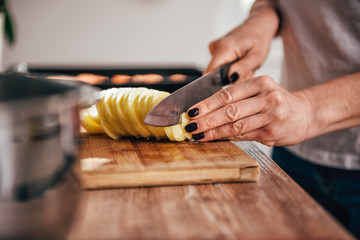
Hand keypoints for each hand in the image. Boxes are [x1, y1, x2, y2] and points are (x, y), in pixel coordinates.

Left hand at [185, 75, 313, 145]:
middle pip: (230, 110)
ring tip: (198, 135)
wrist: (306, 113)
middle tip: (190, 125)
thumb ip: (238, 98)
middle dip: (206, 119)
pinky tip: (214, 138)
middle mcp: (267, 97)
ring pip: (236, 125)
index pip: (227, 94)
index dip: (207, 104)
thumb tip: (206, 110)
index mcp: (260, 83)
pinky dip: (227, 137)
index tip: (191, 111)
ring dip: (213, 132)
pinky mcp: (272, 132)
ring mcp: (271, 115)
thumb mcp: (260, 91)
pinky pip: (244, 135)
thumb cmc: (277, 102)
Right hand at [204, 5, 278, 82]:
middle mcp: (215, 47)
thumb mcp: (257, 57)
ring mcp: (214, 48)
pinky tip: (239, 61)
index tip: (232, 82)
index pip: (209, 73)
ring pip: (219, 72)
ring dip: (233, 73)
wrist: (258, 25)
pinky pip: (220, 66)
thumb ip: (243, 68)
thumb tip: (231, 79)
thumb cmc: (259, 39)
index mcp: (224, 48)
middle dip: (232, 78)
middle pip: (216, 74)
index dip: (218, 82)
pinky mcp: (215, 50)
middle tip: (246, 70)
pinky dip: (231, 67)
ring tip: (244, 64)